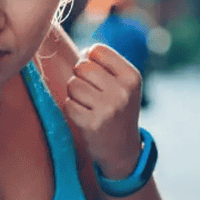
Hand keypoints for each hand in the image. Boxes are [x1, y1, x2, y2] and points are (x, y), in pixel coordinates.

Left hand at [64, 44, 142, 178]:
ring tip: (88, 105)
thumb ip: (105, 65)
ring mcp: (108, 108)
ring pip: (73, 85)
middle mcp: (123, 91)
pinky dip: (71, 110)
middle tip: (90, 92)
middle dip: (80, 77)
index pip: (97, 50)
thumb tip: (83, 51)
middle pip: (82, 66)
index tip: (96, 75)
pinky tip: (84, 116)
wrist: (123, 149)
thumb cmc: (117, 109)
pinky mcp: (92, 124)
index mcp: (131, 77)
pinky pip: (68, 105)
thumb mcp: (122, 85)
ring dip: (74, 94)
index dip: (89, 59)